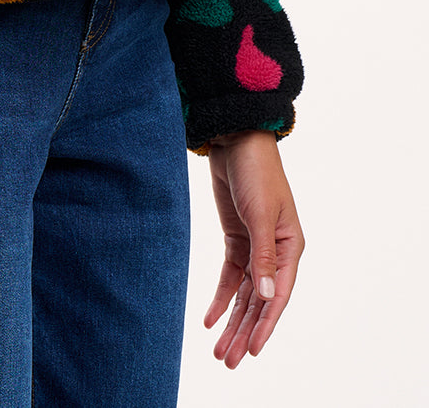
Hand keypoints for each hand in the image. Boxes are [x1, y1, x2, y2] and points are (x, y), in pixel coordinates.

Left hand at [203, 129, 303, 367]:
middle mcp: (276, 252)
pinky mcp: (237, 239)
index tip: (252, 350)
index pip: (278, 295)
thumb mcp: (261, 214)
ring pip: (245, 294)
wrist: (236, 139)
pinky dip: (221, 297)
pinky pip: (231, 276)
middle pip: (260, 301)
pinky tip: (210, 318)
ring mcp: (256, 246)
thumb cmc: (256, 171)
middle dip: (245, 332)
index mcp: (291, 247)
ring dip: (233, 321)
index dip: (266, 325)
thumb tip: (266, 296)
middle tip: (229, 361)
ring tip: (220, 351)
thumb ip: (263, 256)